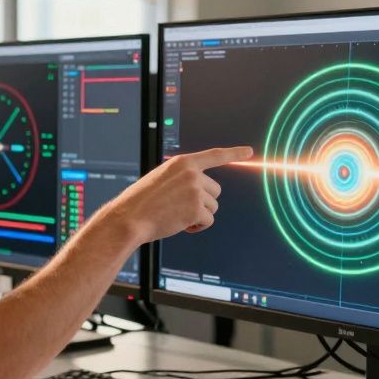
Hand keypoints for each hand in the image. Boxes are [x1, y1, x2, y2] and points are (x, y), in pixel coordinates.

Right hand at [105, 146, 252, 241]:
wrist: (129, 218)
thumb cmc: (141, 202)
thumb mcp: (161, 180)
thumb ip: (182, 179)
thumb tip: (201, 192)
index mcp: (182, 163)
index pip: (213, 155)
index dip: (233, 153)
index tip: (249, 152)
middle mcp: (192, 174)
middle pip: (215, 191)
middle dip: (203, 202)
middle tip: (181, 208)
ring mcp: (196, 191)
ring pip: (212, 207)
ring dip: (199, 215)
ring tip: (177, 216)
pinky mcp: (197, 209)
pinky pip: (208, 221)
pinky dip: (197, 227)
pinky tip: (181, 225)